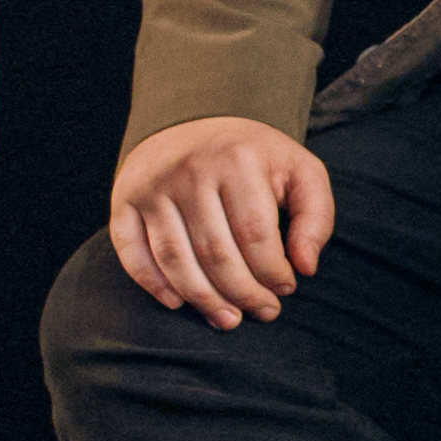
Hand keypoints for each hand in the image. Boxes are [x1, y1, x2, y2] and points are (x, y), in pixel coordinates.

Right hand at [104, 113, 338, 327]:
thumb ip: (316, 216)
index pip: (256, 236)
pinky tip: (179, 302)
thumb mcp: (297, 170)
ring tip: (227, 319)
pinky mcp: (124, 201)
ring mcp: (151, 187)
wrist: (189, 121)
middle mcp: (189, 171)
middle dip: (243, 294)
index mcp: (236, 159)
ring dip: (203, 300)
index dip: (274, 273)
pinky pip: (133, 254)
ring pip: (176, 260)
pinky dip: (153, 285)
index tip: (286, 288)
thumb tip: (305, 267)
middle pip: (216, 253)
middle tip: (262, 312)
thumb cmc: (251, 158)